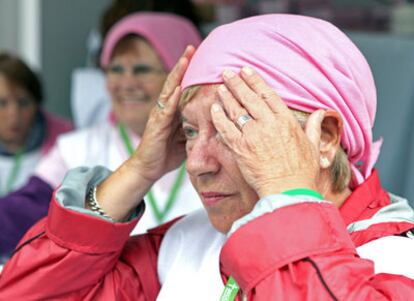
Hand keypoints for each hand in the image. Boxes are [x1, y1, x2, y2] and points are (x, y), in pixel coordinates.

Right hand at [129, 45, 195, 182]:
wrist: (148, 168)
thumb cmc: (167, 154)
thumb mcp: (186, 138)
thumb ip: (196, 127)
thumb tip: (215, 123)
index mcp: (173, 111)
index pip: (182, 87)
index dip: (190, 72)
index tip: (200, 57)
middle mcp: (165, 109)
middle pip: (175, 83)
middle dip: (183, 65)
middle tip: (192, 48)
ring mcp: (159, 116)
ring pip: (169, 91)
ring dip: (177, 75)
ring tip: (185, 59)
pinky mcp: (156, 126)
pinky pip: (165, 110)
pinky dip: (171, 98)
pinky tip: (176, 88)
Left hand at [211, 67, 324, 197]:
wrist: (288, 191)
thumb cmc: (301, 172)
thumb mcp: (313, 146)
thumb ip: (314, 126)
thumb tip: (320, 112)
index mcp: (285, 120)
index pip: (267, 94)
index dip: (255, 80)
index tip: (246, 70)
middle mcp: (268, 124)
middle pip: (249, 97)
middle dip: (237, 83)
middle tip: (227, 73)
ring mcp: (252, 135)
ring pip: (236, 110)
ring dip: (227, 97)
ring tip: (220, 87)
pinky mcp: (240, 148)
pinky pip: (226, 129)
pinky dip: (219, 118)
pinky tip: (214, 109)